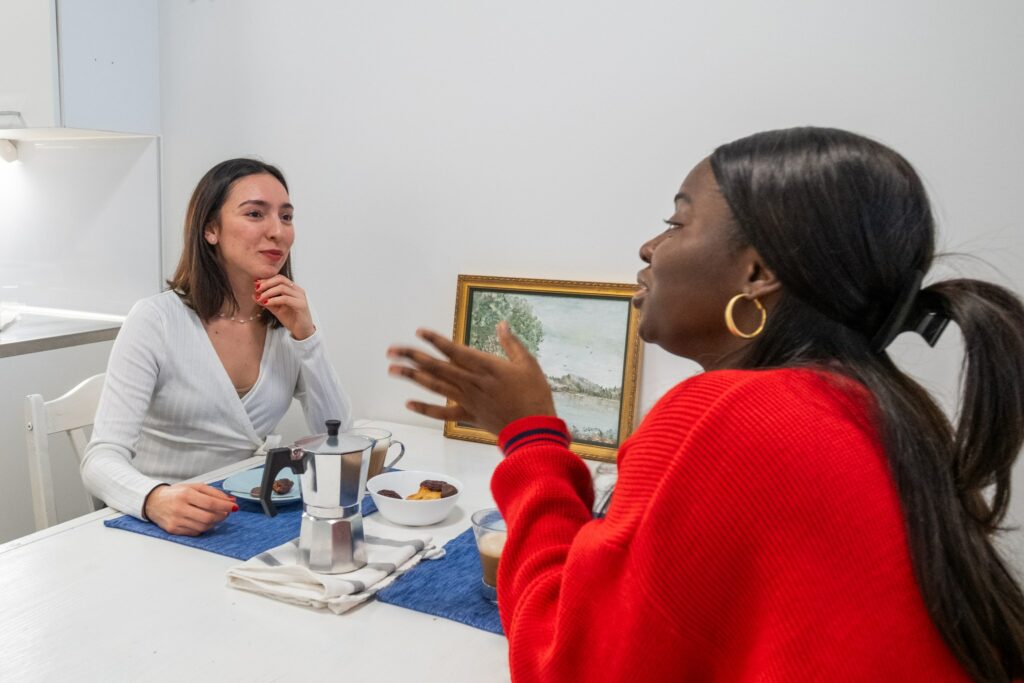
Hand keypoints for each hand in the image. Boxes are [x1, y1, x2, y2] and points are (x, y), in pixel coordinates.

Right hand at [144, 483, 237, 535]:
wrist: (153, 502)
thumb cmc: (176, 493)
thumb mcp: (194, 487)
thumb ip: (213, 493)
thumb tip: (230, 501)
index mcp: (185, 494)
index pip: (210, 503)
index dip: (225, 506)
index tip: (234, 507)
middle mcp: (180, 508)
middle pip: (208, 517)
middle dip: (222, 516)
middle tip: (227, 512)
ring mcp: (176, 520)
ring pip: (203, 526)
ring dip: (215, 523)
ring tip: (217, 516)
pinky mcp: (173, 530)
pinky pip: (195, 532)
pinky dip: (204, 528)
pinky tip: (205, 521)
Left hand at [254, 275, 314, 339]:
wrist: (302, 331)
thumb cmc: (291, 319)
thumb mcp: (275, 309)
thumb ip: (266, 301)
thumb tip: (254, 295)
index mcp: (293, 289)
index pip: (279, 278)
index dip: (267, 279)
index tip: (255, 284)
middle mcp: (298, 290)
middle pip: (281, 280)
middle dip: (267, 283)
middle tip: (257, 289)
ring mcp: (300, 297)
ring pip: (282, 288)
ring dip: (268, 292)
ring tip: (260, 297)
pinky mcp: (301, 305)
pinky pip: (285, 299)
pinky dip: (274, 300)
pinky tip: (266, 303)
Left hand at [387, 321, 556, 435]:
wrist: (534, 429)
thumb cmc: (535, 395)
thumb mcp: (528, 364)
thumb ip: (512, 343)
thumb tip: (502, 324)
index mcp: (486, 366)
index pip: (454, 350)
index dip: (436, 341)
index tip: (419, 332)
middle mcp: (471, 382)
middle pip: (437, 366)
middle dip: (413, 356)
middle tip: (391, 350)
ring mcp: (467, 400)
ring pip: (435, 386)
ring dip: (412, 377)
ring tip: (393, 369)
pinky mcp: (468, 416)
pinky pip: (442, 413)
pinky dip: (424, 408)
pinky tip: (408, 403)